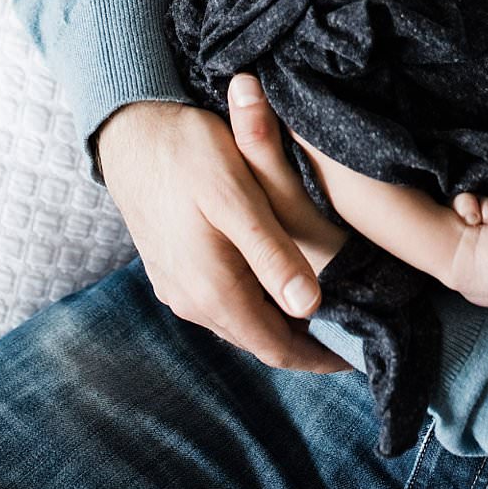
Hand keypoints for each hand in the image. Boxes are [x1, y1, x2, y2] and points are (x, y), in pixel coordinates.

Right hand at [95, 100, 345, 371]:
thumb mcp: (238, 196)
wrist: (128, 130)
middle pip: (259, 340)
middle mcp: (190, 300)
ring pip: (240, 322)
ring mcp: (177, 286)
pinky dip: (256, 304)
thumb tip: (310, 307)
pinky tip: (277, 284)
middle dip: (305, 344)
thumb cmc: (187, 154)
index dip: (319, 358)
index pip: (276, 347)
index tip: (359, 358)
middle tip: (353, 334)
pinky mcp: (172, 268)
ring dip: (280, 325)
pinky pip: (221, 302)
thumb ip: (272, 254)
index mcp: (212, 290)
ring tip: (325, 314)